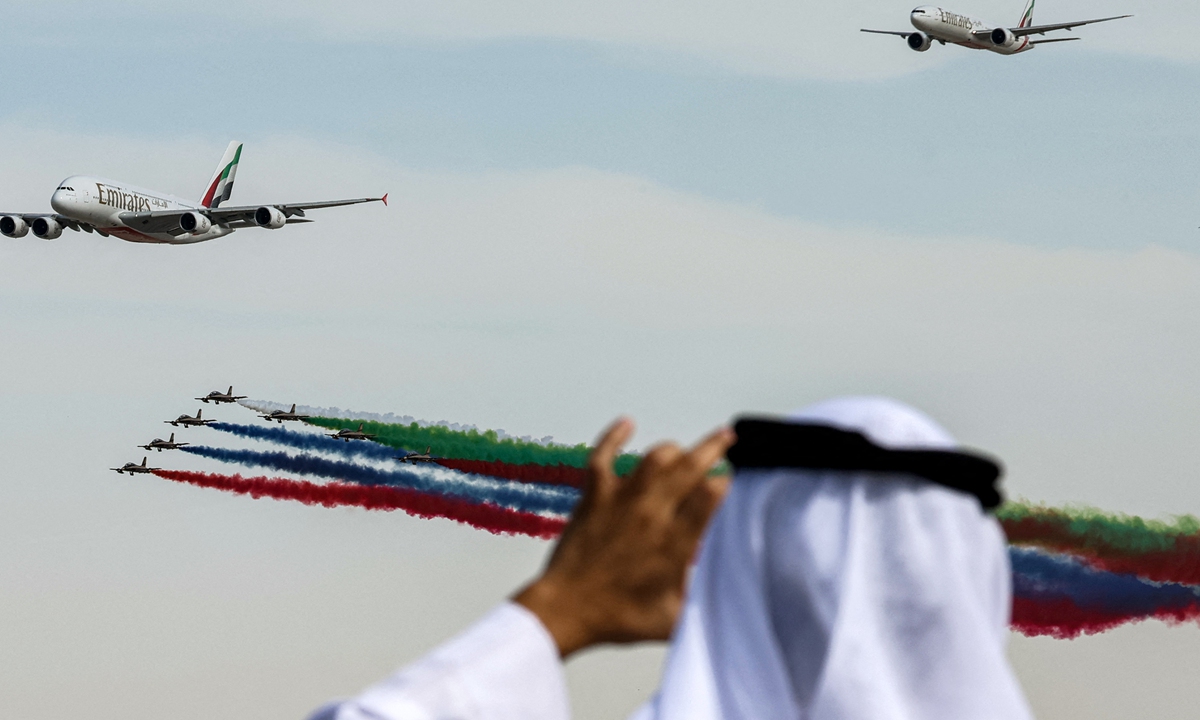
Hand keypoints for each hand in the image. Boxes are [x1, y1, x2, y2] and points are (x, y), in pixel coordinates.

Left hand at [514, 418, 733, 657]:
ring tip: (684, 452)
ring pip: (654, 458)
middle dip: (712, 448)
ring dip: (674, 450)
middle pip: (688, 468)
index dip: (723, 482)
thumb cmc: (616, 617)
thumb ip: (700, 597)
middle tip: (725, 438)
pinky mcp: (594, 496)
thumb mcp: (673, 618)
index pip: (708, 498)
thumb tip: (721, 588)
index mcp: (672, 544)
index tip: (730, 477)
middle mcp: (649, 515)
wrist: (566, 610)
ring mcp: (619, 501)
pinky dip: (614, 436)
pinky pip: (603, 455)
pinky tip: (626, 424)